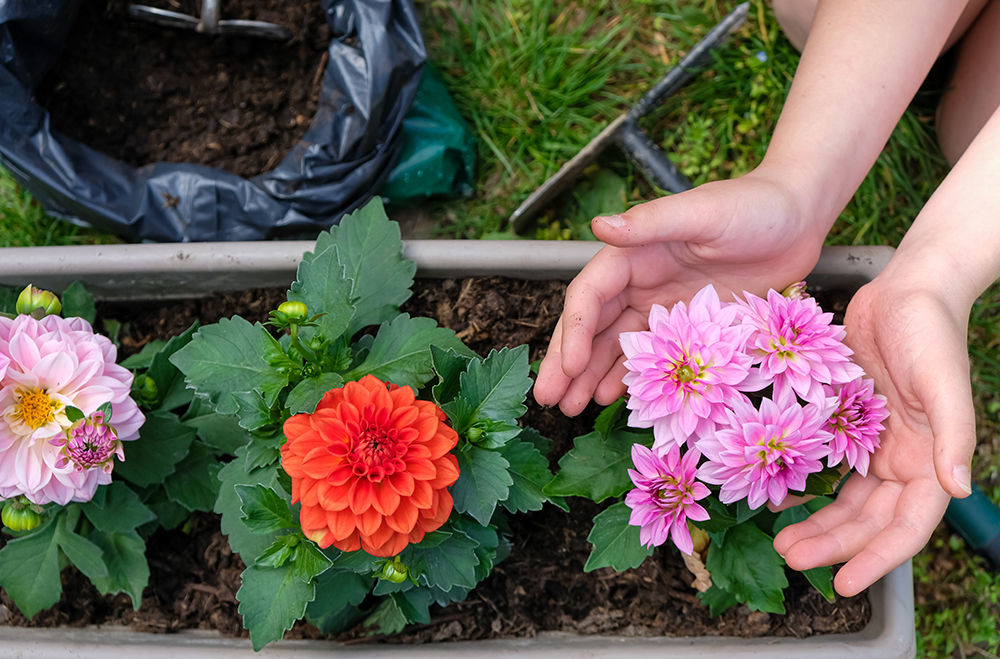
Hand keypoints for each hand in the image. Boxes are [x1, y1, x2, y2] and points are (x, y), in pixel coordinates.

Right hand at [533, 169, 827, 415]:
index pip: (590, 296)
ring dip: (591, 376)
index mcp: (634, 253)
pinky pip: (653, 357)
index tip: (568, 367)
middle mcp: (640, 281)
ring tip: (570, 409)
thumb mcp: (702, 212)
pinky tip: (612, 399)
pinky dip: (631, 378)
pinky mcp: (690, 326)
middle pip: (593, 326)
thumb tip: (599, 225)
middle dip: (568, 362)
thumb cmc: (754, 206)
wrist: (800, 217)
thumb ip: (651, 222)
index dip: (575, 332)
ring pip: (616, 346)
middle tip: (547, 399)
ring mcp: (663, 307)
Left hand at [774, 273, 975, 595]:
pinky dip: (803, 483)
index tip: (844, 585)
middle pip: (866, 521)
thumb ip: (953, 435)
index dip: (877, 560)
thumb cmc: (930, 331)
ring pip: (843, 500)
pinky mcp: (846, 421)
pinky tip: (775, 494)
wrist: (905, 288)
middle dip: (832, 545)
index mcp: (928, 460)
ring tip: (780, 539)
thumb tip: (958, 488)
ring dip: (815, 522)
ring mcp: (872, 442)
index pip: (905, 528)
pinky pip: (824, 464)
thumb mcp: (943, 382)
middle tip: (791, 557)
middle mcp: (900, 459)